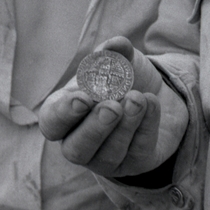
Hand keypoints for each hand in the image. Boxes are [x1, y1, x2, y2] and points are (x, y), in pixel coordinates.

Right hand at [37, 37, 187, 177]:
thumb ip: (114, 52)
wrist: (157, 95)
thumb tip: (113, 45)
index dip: (64, 113)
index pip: (52, 122)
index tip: (83, 98)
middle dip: (95, 128)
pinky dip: (146, 126)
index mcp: (65, 113)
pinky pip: (137, 152)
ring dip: (125, 126)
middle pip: (76, 148)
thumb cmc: (124, 79)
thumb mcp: (119, 61)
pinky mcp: (134, 164)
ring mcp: (106, 158)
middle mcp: (79, 141)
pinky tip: (152, 104)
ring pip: (108, 154)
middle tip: (112, 106)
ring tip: (138, 99)